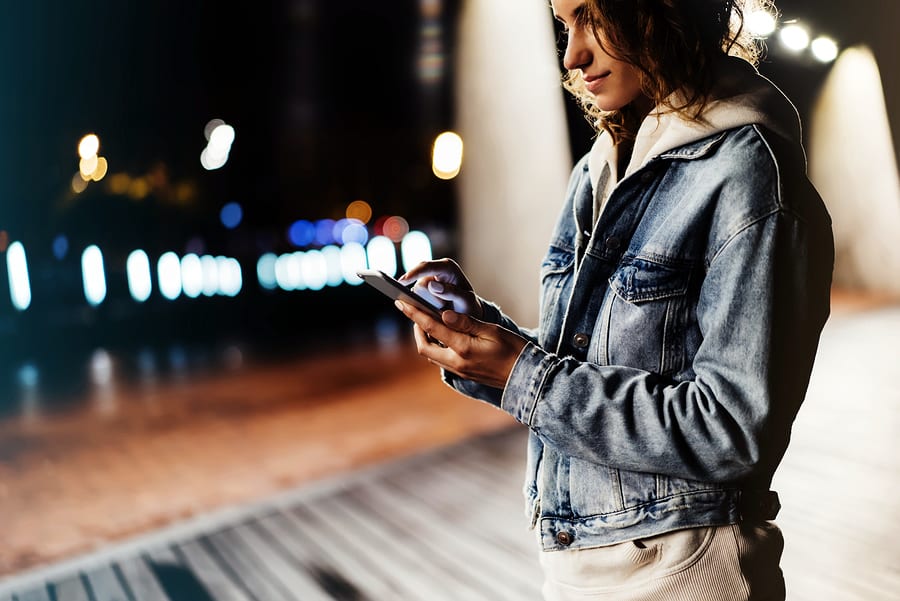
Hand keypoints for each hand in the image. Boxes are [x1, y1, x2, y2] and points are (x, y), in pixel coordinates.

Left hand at [395, 300, 527, 389]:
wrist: (526, 377)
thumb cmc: (513, 350)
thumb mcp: (491, 331)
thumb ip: (465, 323)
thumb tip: (443, 314)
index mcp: (462, 348)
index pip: (431, 328)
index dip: (414, 314)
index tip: (401, 303)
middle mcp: (456, 362)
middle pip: (424, 347)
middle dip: (416, 329)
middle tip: (415, 312)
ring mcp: (459, 370)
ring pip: (432, 355)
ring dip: (427, 339)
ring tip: (428, 321)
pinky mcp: (464, 374)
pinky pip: (443, 360)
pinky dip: (438, 346)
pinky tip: (444, 336)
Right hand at [399, 259, 482, 318]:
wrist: (469, 312)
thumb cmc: (469, 305)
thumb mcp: (466, 301)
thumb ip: (452, 292)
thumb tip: (432, 285)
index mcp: (448, 267)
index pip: (427, 267)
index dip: (413, 274)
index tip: (401, 283)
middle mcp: (437, 269)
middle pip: (419, 281)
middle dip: (427, 296)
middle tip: (441, 305)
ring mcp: (430, 278)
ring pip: (416, 291)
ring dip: (426, 301)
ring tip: (441, 306)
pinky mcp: (424, 288)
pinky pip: (416, 296)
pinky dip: (422, 303)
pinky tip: (433, 308)